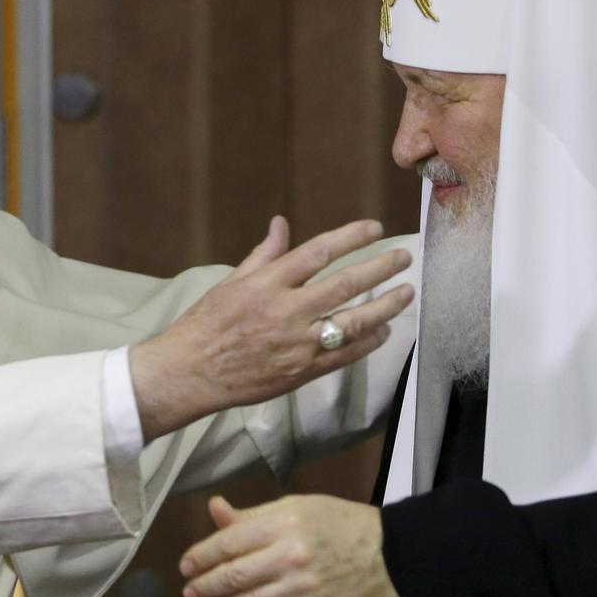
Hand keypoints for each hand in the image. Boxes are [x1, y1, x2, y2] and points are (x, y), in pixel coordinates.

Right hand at [130, 217, 413, 439]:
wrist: (190, 373)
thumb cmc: (206, 324)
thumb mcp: (232, 282)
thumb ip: (264, 254)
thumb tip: (281, 223)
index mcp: (267, 283)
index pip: (318, 252)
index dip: (351, 237)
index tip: (375, 228)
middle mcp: (286, 310)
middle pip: (345, 283)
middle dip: (380, 267)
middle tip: (404, 256)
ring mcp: (296, 343)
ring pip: (353, 321)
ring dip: (385, 306)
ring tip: (406, 293)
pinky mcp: (301, 371)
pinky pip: (344, 355)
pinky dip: (368, 342)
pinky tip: (385, 331)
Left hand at [180, 494, 402, 596]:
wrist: (386, 555)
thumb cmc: (338, 524)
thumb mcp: (295, 507)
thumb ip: (252, 514)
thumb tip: (214, 509)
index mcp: (285, 523)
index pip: (229, 542)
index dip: (201, 555)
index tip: (186, 564)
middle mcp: (290, 557)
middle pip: (234, 576)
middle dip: (205, 586)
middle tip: (189, 591)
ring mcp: (301, 591)